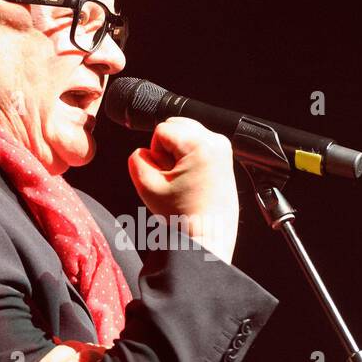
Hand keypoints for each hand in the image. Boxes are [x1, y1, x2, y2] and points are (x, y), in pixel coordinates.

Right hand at [127, 116, 238, 263]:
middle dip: (167, 149)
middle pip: (176, 125)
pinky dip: (189, 158)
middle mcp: (216, 142)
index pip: (162, 129)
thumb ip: (137, 159)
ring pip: (186, 134)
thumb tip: (145, 150)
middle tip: (173, 177)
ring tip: (183, 179)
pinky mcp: (225, 158)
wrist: (208, 236)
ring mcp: (223, 149)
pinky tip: (192, 180)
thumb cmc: (183, 217)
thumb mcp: (147, 186)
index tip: (165, 175)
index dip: (155, 152)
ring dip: (178, 152)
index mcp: (200, 144)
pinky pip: (198, 145)